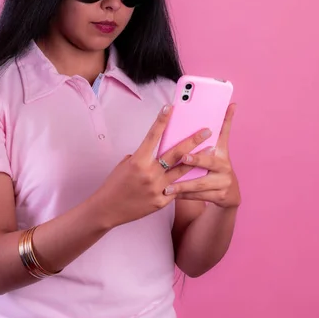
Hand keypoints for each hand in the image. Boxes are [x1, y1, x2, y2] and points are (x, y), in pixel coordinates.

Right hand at [93, 105, 211, 227]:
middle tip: (207, 131)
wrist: (107, 209)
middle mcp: (149, 174)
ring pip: (182, 172)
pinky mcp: (161, 202)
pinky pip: (175, 189)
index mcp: (138, 161)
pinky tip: (197, 174)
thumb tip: (157, 151)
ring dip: (197, 160)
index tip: (170, 107)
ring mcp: (156, 189)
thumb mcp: (125, 165)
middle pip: (175, 154)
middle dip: (193, 141)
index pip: (152, 136)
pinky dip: (183, 181)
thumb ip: (142, 157)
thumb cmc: (115, 184)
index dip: (161, 120)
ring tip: (211, 150)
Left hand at [167, 104, 240, 208]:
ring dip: (182, 185)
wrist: (230, 195)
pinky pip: (197, 196)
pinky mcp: (219, 197)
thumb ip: (222, 128)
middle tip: (183, 157)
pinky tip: (169, 195)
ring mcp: (223, 183)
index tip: (207, 130)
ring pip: (200, 184)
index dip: (221, 128)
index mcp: (223, 151)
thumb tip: (232, 104)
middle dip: (196, 160)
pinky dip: (183, 195)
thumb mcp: (220, 148)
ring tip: (167, 186)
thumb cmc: (218, 167)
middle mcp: (225, 167)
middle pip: (210, 162)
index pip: (224, 135)